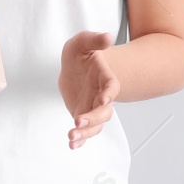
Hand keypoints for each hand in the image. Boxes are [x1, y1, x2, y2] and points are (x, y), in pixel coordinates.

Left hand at [58, 31, 119, 148]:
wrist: (74, 67)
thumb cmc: (81, 54)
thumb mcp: (83, 42)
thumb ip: (94, 40)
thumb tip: (107, 37)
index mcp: (105, 78)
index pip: (112, 87)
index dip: (110, 93)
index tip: (104, 99)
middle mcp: (102, 96)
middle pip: (104, 111)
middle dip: (93, 118)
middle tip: (78, 122)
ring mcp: (93, 108)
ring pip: (96, 125)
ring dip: (86, 133)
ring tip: (71, 137)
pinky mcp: (82, 115)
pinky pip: (85, 132)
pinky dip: (80, 140)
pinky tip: (72, 146)